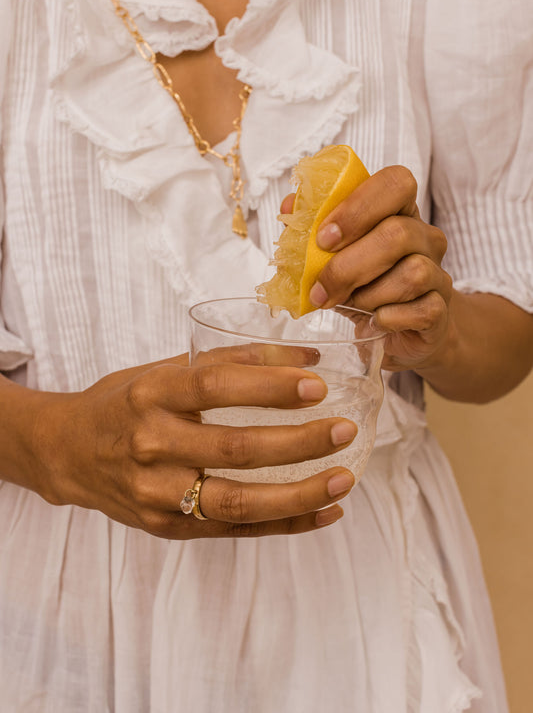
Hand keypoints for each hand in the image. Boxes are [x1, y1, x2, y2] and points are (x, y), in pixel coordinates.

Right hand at [26, 354, 356, 538]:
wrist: (66, 453)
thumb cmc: (123, 403)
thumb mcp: (163, 370)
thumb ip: (230, 361)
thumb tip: (306, 353)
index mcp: (151, 394)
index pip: (216, 387)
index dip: (270, 386)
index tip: (317, 385)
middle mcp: (152, 445)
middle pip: (235, 449)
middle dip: (298, 442)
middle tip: (344, 430)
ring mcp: (158, 493)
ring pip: (238, 501)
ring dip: (299, 493)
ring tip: (344, 478)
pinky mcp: (167, 527)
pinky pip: (235, 530)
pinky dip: (285, 523)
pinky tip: (324, 512)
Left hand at [282, 165, 451, 371]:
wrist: (397, 333)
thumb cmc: (363, 287)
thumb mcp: (332, 258)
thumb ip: (310, 231)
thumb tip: (289, 207)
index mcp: (399, 211)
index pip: (396, 183)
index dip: (358, 207)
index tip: (324, 238)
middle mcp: (426, 237)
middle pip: (398, 233)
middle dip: (349, 265)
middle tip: (321, 289)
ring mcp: (438, 273)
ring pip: (413, 273)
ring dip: (370, 295)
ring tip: (354, 305)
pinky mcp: (442, 310)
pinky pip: (423, 310)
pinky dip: (390, 318)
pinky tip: (376, 321)